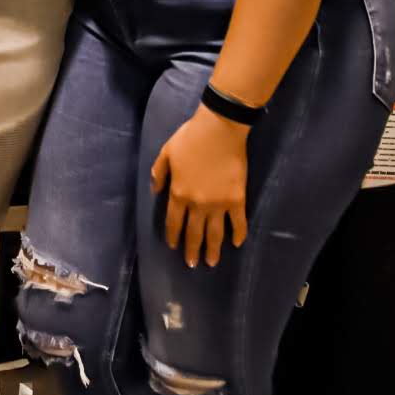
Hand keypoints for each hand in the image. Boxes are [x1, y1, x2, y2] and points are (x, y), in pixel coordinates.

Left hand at [151, 104, 248, 267]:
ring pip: (215, 233)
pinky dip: (238, 234)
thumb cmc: (190, 138)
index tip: (173, 247)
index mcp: (178, 193)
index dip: (173, 236)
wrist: (219, 130)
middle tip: (192, 264)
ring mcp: (219, 204)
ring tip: (211, 262)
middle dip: (192, 250)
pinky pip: (238, 222)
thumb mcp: (166, 153)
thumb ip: (159, 174)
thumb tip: (156, 192)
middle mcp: (198, 204)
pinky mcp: (237, 199)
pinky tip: (236, 243)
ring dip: (213, 250)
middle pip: (194, 233)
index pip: (174, 222)